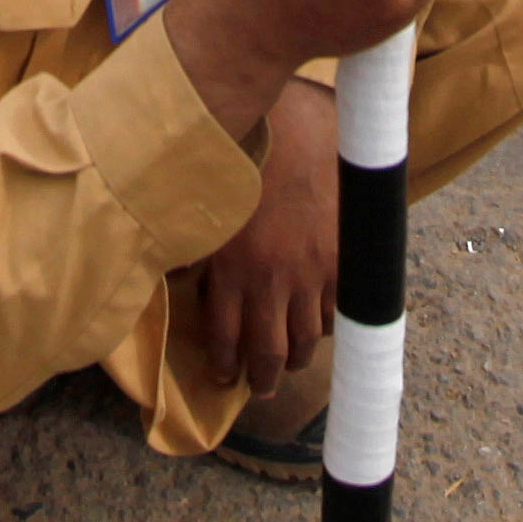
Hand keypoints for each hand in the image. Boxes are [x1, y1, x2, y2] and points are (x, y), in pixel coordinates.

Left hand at [190, 78, 340, 394]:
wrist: (298, 132)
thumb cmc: (246, 165)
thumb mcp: (212, 211)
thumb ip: (198, 250)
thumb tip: (181, 275)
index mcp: (233, 271)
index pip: (225, 337)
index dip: (224, 365)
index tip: (222, 376)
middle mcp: (271, 281)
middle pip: (269, 352)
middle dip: (262, 378)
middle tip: (259, 389)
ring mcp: (310, 275)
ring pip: (305, 340)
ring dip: (296, 359)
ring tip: (288, 365)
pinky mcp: (341, 262)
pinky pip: (336, 312)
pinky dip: (326, 326)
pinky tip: (318, 327)